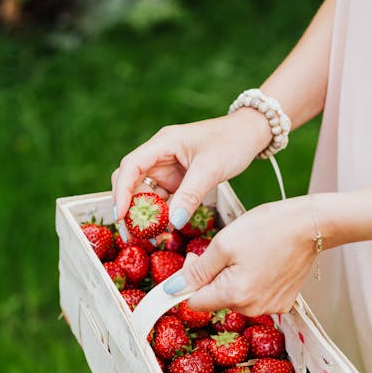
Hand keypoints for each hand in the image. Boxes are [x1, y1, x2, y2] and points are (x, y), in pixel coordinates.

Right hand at [112, 109, 270, 226]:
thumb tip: (172, 222)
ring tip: (148, 238)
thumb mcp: (211, 168)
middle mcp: (159, 156)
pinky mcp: (178, 181)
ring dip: (145, 215)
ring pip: (147, 195)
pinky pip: (163, 201)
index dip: (122, 191)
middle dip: (129, 208)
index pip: (132, 166)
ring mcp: (168, 170)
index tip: (120, 215)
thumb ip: (190, 195)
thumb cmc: (232, 141)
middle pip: (132, 182)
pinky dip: (161, 216)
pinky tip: (162, 231)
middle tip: (131, 234)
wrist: (251, 135)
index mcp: (163, 144)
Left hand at [164, 196, 316, 315]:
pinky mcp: (283, 302)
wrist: (311, 225)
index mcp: (235, 295)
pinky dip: (252, 281)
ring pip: (235, 298)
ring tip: (248, 253)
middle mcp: (253, 309)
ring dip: (232, 279)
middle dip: (212, 277)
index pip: (193, 302)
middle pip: (215, 300)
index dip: (188, 281)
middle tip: (224, 249)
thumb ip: (197, 270)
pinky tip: (263, 262)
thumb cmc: (269, 228)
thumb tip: (172, 289)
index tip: (196, 258)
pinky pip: (255, 296)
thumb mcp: (224, 243)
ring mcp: (270, 307)